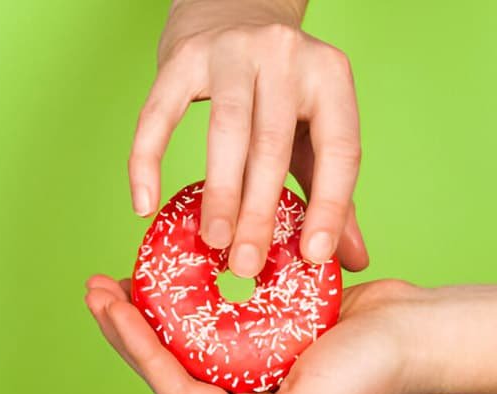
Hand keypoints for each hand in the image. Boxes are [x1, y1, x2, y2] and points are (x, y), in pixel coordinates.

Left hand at [85, 274, 417, 393]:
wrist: (417, 333)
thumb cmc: (374, 373)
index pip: (177, 391)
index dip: (138, 349)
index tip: (109, 305)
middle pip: (173, 366)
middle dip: (131, 330)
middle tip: (96, 288)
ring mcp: (256, 371)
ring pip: (189, 342)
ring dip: (153, 311)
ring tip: (118, 282)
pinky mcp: (267, 340)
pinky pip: (216, 320)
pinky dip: (190, 299)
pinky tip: (170, 276)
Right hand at [127, 0, 367, 276]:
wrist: (232, 14)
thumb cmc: (280, 90)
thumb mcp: (314, 131)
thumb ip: (334, 193)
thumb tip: (352, 262)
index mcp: (331, 77)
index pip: (339, 150)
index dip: (330, 207)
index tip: (313, 256)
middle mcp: (285, 55)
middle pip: (275, 144)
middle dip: (261, 212)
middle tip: (247, 264)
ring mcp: (233, 51)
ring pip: (226, 129)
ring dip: (220, 192)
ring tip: (214, 241)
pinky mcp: (183, 57)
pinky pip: (159, 114)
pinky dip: (148, 160)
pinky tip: (144, 204)